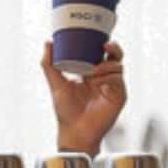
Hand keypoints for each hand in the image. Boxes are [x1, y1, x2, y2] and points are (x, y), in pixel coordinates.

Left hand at [41, 39, 127, 155]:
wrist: (75, 132)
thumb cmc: (66, 111)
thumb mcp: (56, 84)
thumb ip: (49, 65)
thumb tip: (48, 42)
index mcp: (92, 72)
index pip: (102, 52)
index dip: (103, 42)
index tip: (96, 35)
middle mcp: (105, 77)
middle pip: (116, 56)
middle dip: (113, 48)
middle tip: (104, 45)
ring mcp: (113, 87)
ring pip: (118, 67)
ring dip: (106, 66)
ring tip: (92, 73)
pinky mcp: (119, 97)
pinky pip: (118, 81)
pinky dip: (108, 78)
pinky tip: (97, 82)